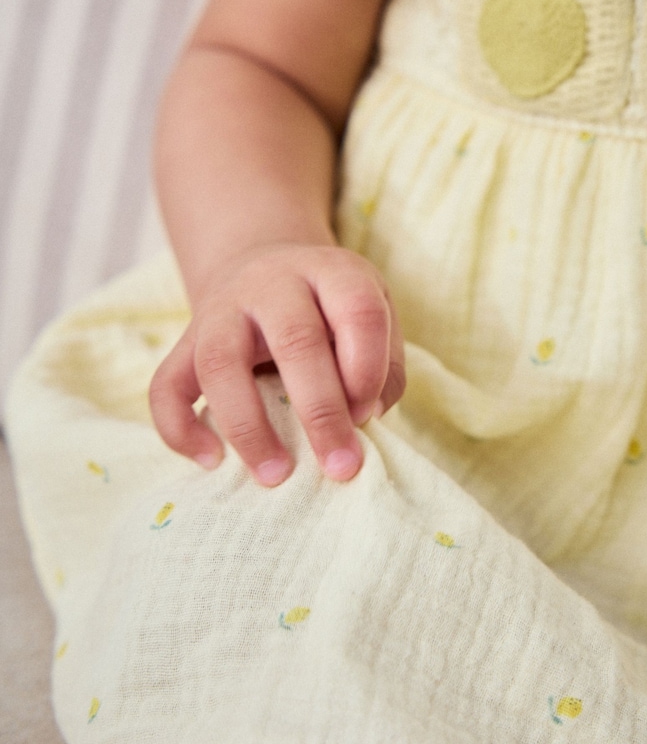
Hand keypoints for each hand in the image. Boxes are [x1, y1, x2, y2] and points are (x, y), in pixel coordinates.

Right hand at [149, 243, 404, 485]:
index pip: (358, 310)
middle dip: (321, 411)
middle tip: (340, 466)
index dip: (368, 368)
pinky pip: (166, 384)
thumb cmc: (331, 310)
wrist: (265, 269)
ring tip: (275, 474)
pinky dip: (181, 428)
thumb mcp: (372, 315)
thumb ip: (383, 365)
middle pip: (294, 339)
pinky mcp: (186, 340)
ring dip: (248, 425)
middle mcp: (273, 283)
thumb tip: (366, 417)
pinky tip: (211, 461)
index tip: (369, 415)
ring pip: (220, 362)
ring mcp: (222, 310)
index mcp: (331, 271)